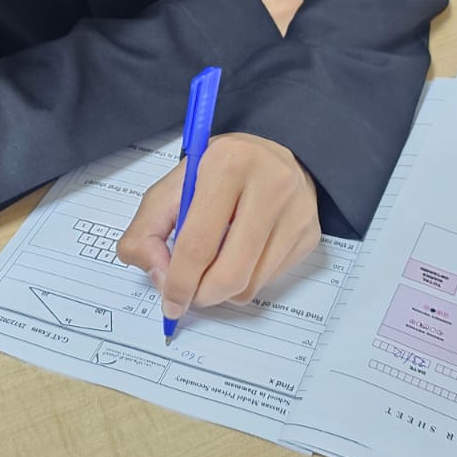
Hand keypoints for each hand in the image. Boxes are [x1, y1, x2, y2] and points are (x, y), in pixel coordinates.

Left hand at [116, 133, 320, 319]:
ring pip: (250, 285)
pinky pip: (268, 281)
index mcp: (227, 164)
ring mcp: (296, 211)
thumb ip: (147, 230)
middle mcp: (271, 184)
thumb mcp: (172, 186)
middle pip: (230, 274)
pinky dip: (246, 280)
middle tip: (189, 294)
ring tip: (212, 265)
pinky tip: (239, 254)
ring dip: (222, 291)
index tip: (169, 301)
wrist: (269, 155)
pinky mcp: (309, 232)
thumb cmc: (217, 172)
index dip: (178, 283)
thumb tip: (159, 276)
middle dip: (202, 295)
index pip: (198, 244)